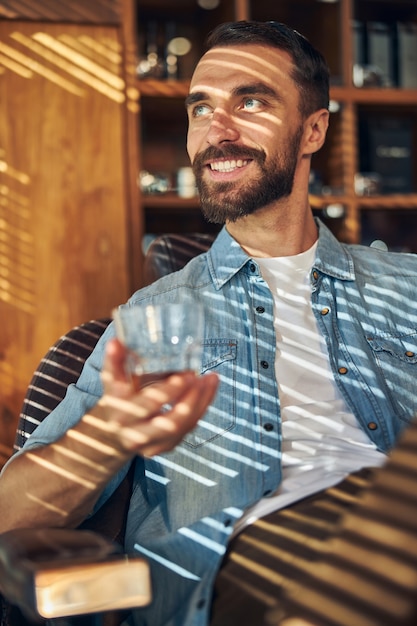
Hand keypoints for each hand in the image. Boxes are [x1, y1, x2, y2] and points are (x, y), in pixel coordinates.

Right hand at [99, 338, 218, 456]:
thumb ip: (115, 362)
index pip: (148, 405)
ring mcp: (155, 445)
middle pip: (173, 422)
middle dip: (192, 399)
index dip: (168, 391)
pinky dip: (202, 407)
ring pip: (186, 426)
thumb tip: (116, 341)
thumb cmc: (118, 399)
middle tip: (203, 377)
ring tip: (212, 378)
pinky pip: (190, 427)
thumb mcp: (113, 382)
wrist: (114, 433)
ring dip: (203, 401)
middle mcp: (138, 435)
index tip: (186, 374)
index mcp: (123, 416)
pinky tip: (209, 389)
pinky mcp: (168, 446)